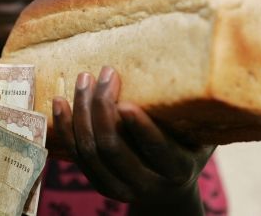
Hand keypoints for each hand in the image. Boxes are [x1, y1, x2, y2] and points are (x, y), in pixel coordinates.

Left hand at [52, 66, 213, 214]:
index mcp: (177, 170)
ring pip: (89, 151)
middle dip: (103, 108)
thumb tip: (194, 67)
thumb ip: (194, 115)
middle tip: (106, 74)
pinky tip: (60, 102)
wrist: (168, 193)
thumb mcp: (200, 137)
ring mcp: (117, 187)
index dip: (140, 128)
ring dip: (82, 112)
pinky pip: (76, 155)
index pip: (157, 149)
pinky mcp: (98, 182)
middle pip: (112, 148)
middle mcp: (146, 184)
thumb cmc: (187, 152)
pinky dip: (66, 127)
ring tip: (84, 80)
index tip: (126, 102)